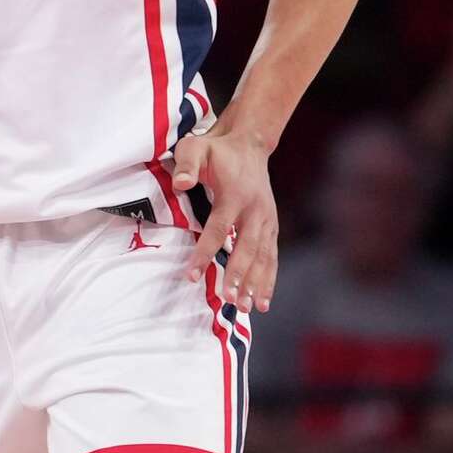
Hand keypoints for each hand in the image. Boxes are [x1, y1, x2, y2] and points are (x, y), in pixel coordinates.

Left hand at [174, 128, 278, 311]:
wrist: (249, 144)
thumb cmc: (216, 150)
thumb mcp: (195, 148)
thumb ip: (186, 164)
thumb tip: (180, 184)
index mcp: (235, 194)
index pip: (218, 228)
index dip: (205, 253)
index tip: (192, 275)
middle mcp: (255, 209)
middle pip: (247, 247)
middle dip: (238, 275)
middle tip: (229, 301)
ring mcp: (267, 219)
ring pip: (263, 256)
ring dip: (256, 283)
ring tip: (247, 308)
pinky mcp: (272, 225)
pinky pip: (271, 256)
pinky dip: (269, 279)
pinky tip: (263, 302)